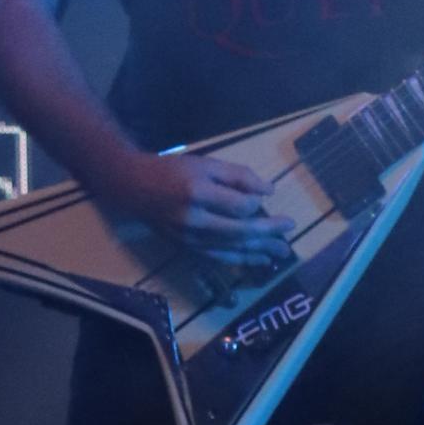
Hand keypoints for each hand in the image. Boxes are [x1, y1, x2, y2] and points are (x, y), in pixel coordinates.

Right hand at [99, 147, 296, 268]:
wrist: (134, 188)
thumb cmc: (172, 170)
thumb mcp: (205, 163)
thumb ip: (236, 175)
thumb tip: (268, 191)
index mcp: (197, 193)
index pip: (238, 206)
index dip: (256, 204)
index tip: (267, 197)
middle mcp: (193, 220)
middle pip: (239, 231)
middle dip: (268, 231)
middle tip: (289, 228)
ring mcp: (189, 238)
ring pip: (232, 248)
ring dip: (260, 250)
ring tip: (283, 251)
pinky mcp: (187, 248)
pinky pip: (219, 257)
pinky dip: (241, 260)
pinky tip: (260, 261)